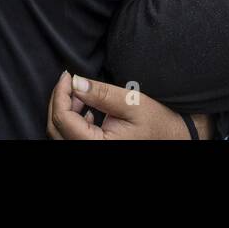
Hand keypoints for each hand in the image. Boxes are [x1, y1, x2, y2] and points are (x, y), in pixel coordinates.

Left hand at [46, 71, 209, 139]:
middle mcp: (91, 152)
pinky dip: (71, 121)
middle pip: (56, 128)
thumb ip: (101, 93)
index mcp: (98, 146)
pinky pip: (70, 137)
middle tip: (70, 81)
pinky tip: (87, 110)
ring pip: (60, 133)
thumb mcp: (131, 103)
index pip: (63, 120)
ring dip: (64, 111)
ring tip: (81, 95)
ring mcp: (91, 151)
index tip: (68, 75)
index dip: (60, 93)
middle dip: (59, 101)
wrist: (172, 137)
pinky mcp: (93, 148)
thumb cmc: (156, 122)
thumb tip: (75, 82)